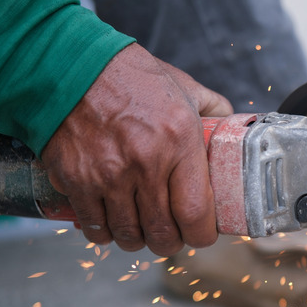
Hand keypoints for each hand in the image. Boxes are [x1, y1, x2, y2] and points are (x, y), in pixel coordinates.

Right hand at [41, 43, 232, 254]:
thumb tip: (234, 128)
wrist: (73, 64)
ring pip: (129, 235)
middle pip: (163, 233)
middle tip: (173, 236)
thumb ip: (214, 111)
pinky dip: (105, 233)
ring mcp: (108, 175)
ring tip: (143, 230)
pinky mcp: (76, 180)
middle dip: (171, 243)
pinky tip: (112, 224)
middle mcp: (145, 163)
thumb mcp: (184, 88)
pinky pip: (94, 226)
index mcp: (179, 141)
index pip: (196, 212)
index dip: (202, 234)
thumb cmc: (132, 76)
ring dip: (139, 240)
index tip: (202, 234)